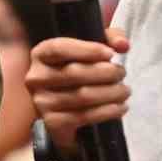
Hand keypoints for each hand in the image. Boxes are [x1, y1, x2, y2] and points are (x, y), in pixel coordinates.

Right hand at [25, 27, 130, 153]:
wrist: (66, 106)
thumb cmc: (79, 69)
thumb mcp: (92, 47)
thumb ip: (109, 37)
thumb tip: (123, 45)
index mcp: (41, 54)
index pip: (59, 48)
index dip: (86, 50)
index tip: (111, 54)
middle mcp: (36, 77)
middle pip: (73, 73)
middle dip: (105, 73)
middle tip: (122, 73)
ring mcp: (42, 102)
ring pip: (82, 96)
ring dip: (110, 93)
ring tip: (125, 91)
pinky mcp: (53, 122)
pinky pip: (84, 116)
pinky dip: (107, 112)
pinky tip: (120, 107)